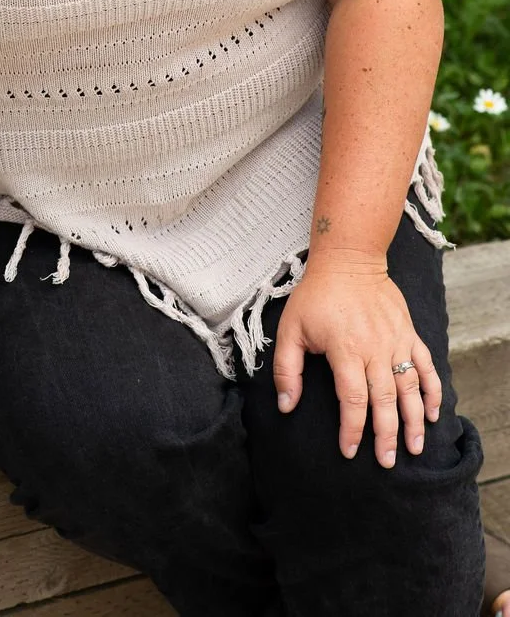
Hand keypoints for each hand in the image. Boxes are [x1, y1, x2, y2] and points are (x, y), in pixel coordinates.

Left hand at [272, 258, 441, 467]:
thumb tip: (286, 405)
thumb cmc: (316, 296)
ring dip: (414, 420)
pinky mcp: (409, 334)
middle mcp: (375, 349)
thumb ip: (286, 369)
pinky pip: (426, 366)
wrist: (349, 259)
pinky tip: (434, 413)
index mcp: (345, 350)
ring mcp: (397, 342)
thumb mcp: (290, 328)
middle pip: (385, 401)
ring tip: (414, 448)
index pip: (352, 399)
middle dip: (386, 435)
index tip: (349, 451)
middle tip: (386, 461)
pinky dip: (433, 391)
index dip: (352, 429)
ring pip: (410, 389)